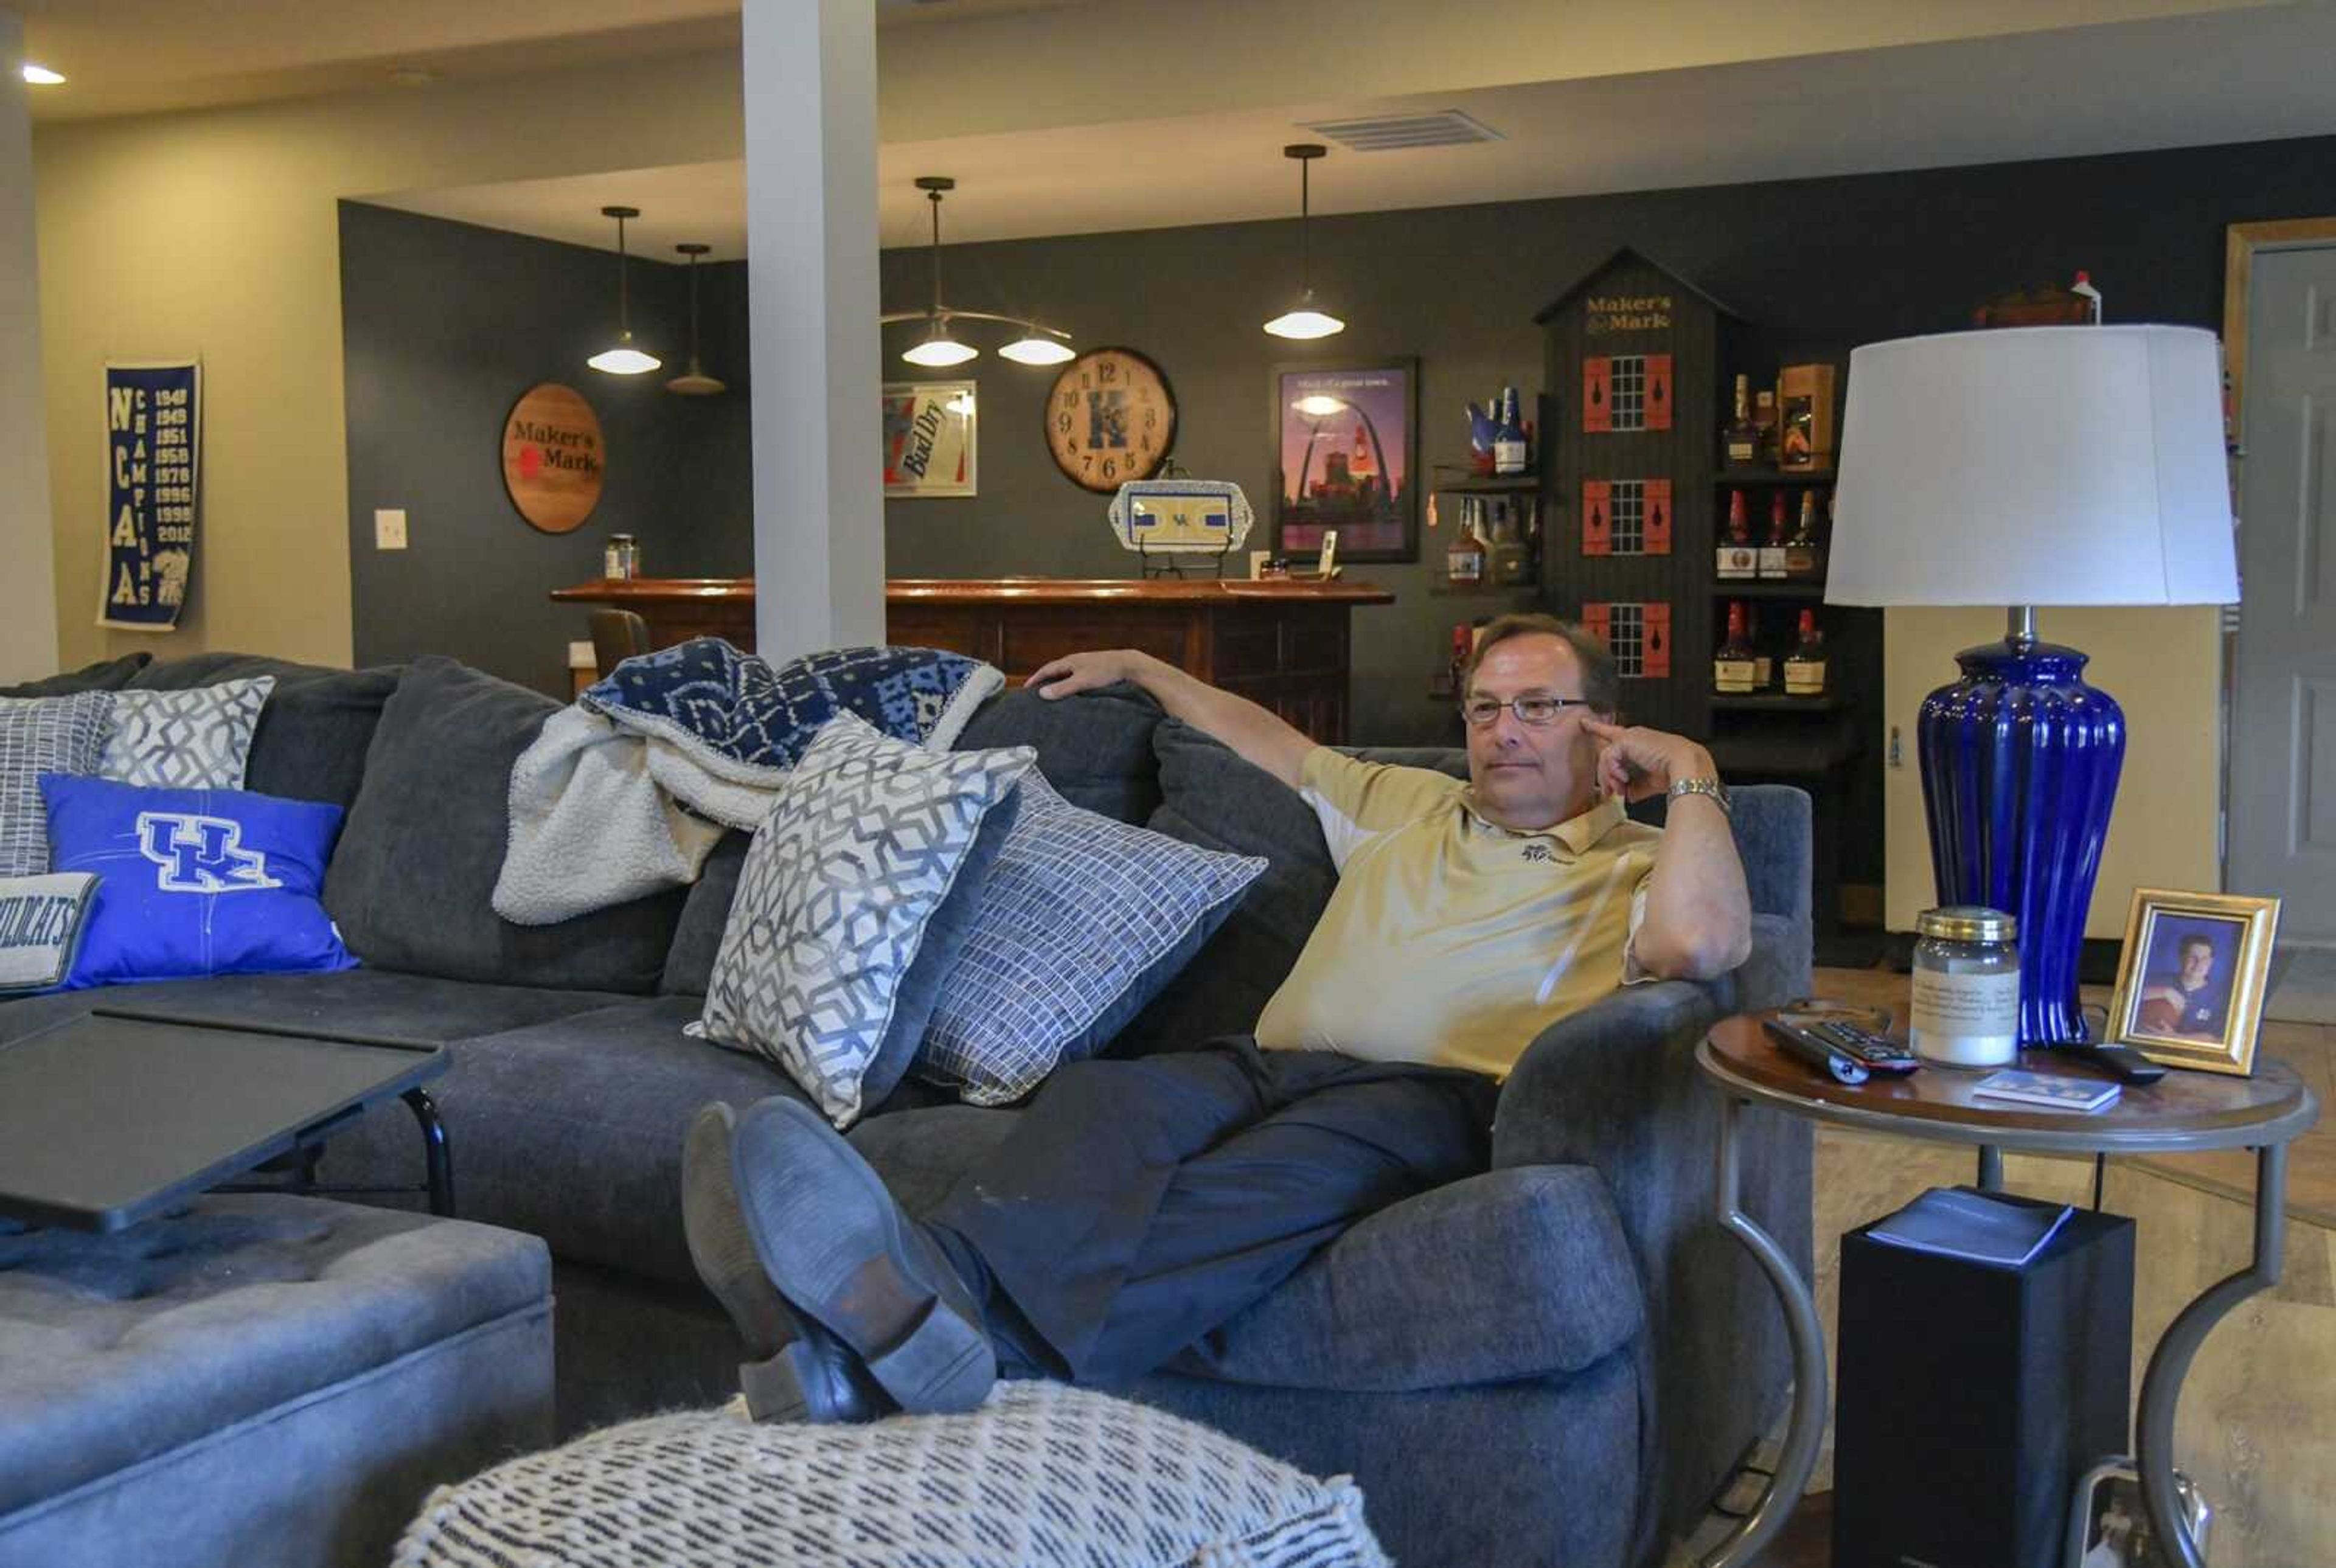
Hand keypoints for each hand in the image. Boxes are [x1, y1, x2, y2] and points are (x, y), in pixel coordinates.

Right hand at [1025, 649, 1155, 699]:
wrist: (1130, 665)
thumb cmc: (1106, 672)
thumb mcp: (1082, 681)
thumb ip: (1062, 688)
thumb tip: (1042, 694)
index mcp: (1070, 661)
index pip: (1047, 669)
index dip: (1035, 679)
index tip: (1026, 689)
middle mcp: (1076, 661)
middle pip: (1055, 671)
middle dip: (1045, 680)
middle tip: (1036, 692)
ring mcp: (1086, 665)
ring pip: (1067, 674)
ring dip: (1058, 682)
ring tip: (1052, 694)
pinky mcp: (1096, 670)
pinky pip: (1077, 677)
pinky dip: (1070, 684)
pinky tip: (1074, 692)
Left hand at [1580, 718, 1714, 803]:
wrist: (1686, 767)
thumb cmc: (1674, 773)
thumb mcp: (1650, 782)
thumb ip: (1635, 787)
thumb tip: (1627, 795)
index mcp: (1640, 742)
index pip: (1615, 734)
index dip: (1598, 728)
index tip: (1584, 722)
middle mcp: (1634, 736)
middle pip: (1607, 753)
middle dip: (1606, 775)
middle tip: (1611, 792)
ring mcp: (1630, 736)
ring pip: (1606, 756)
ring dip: (1610, 776)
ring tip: (1619, 789)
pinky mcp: (1626, 740)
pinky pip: (1610, 758)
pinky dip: (1614, 771)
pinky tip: (1624, 779)